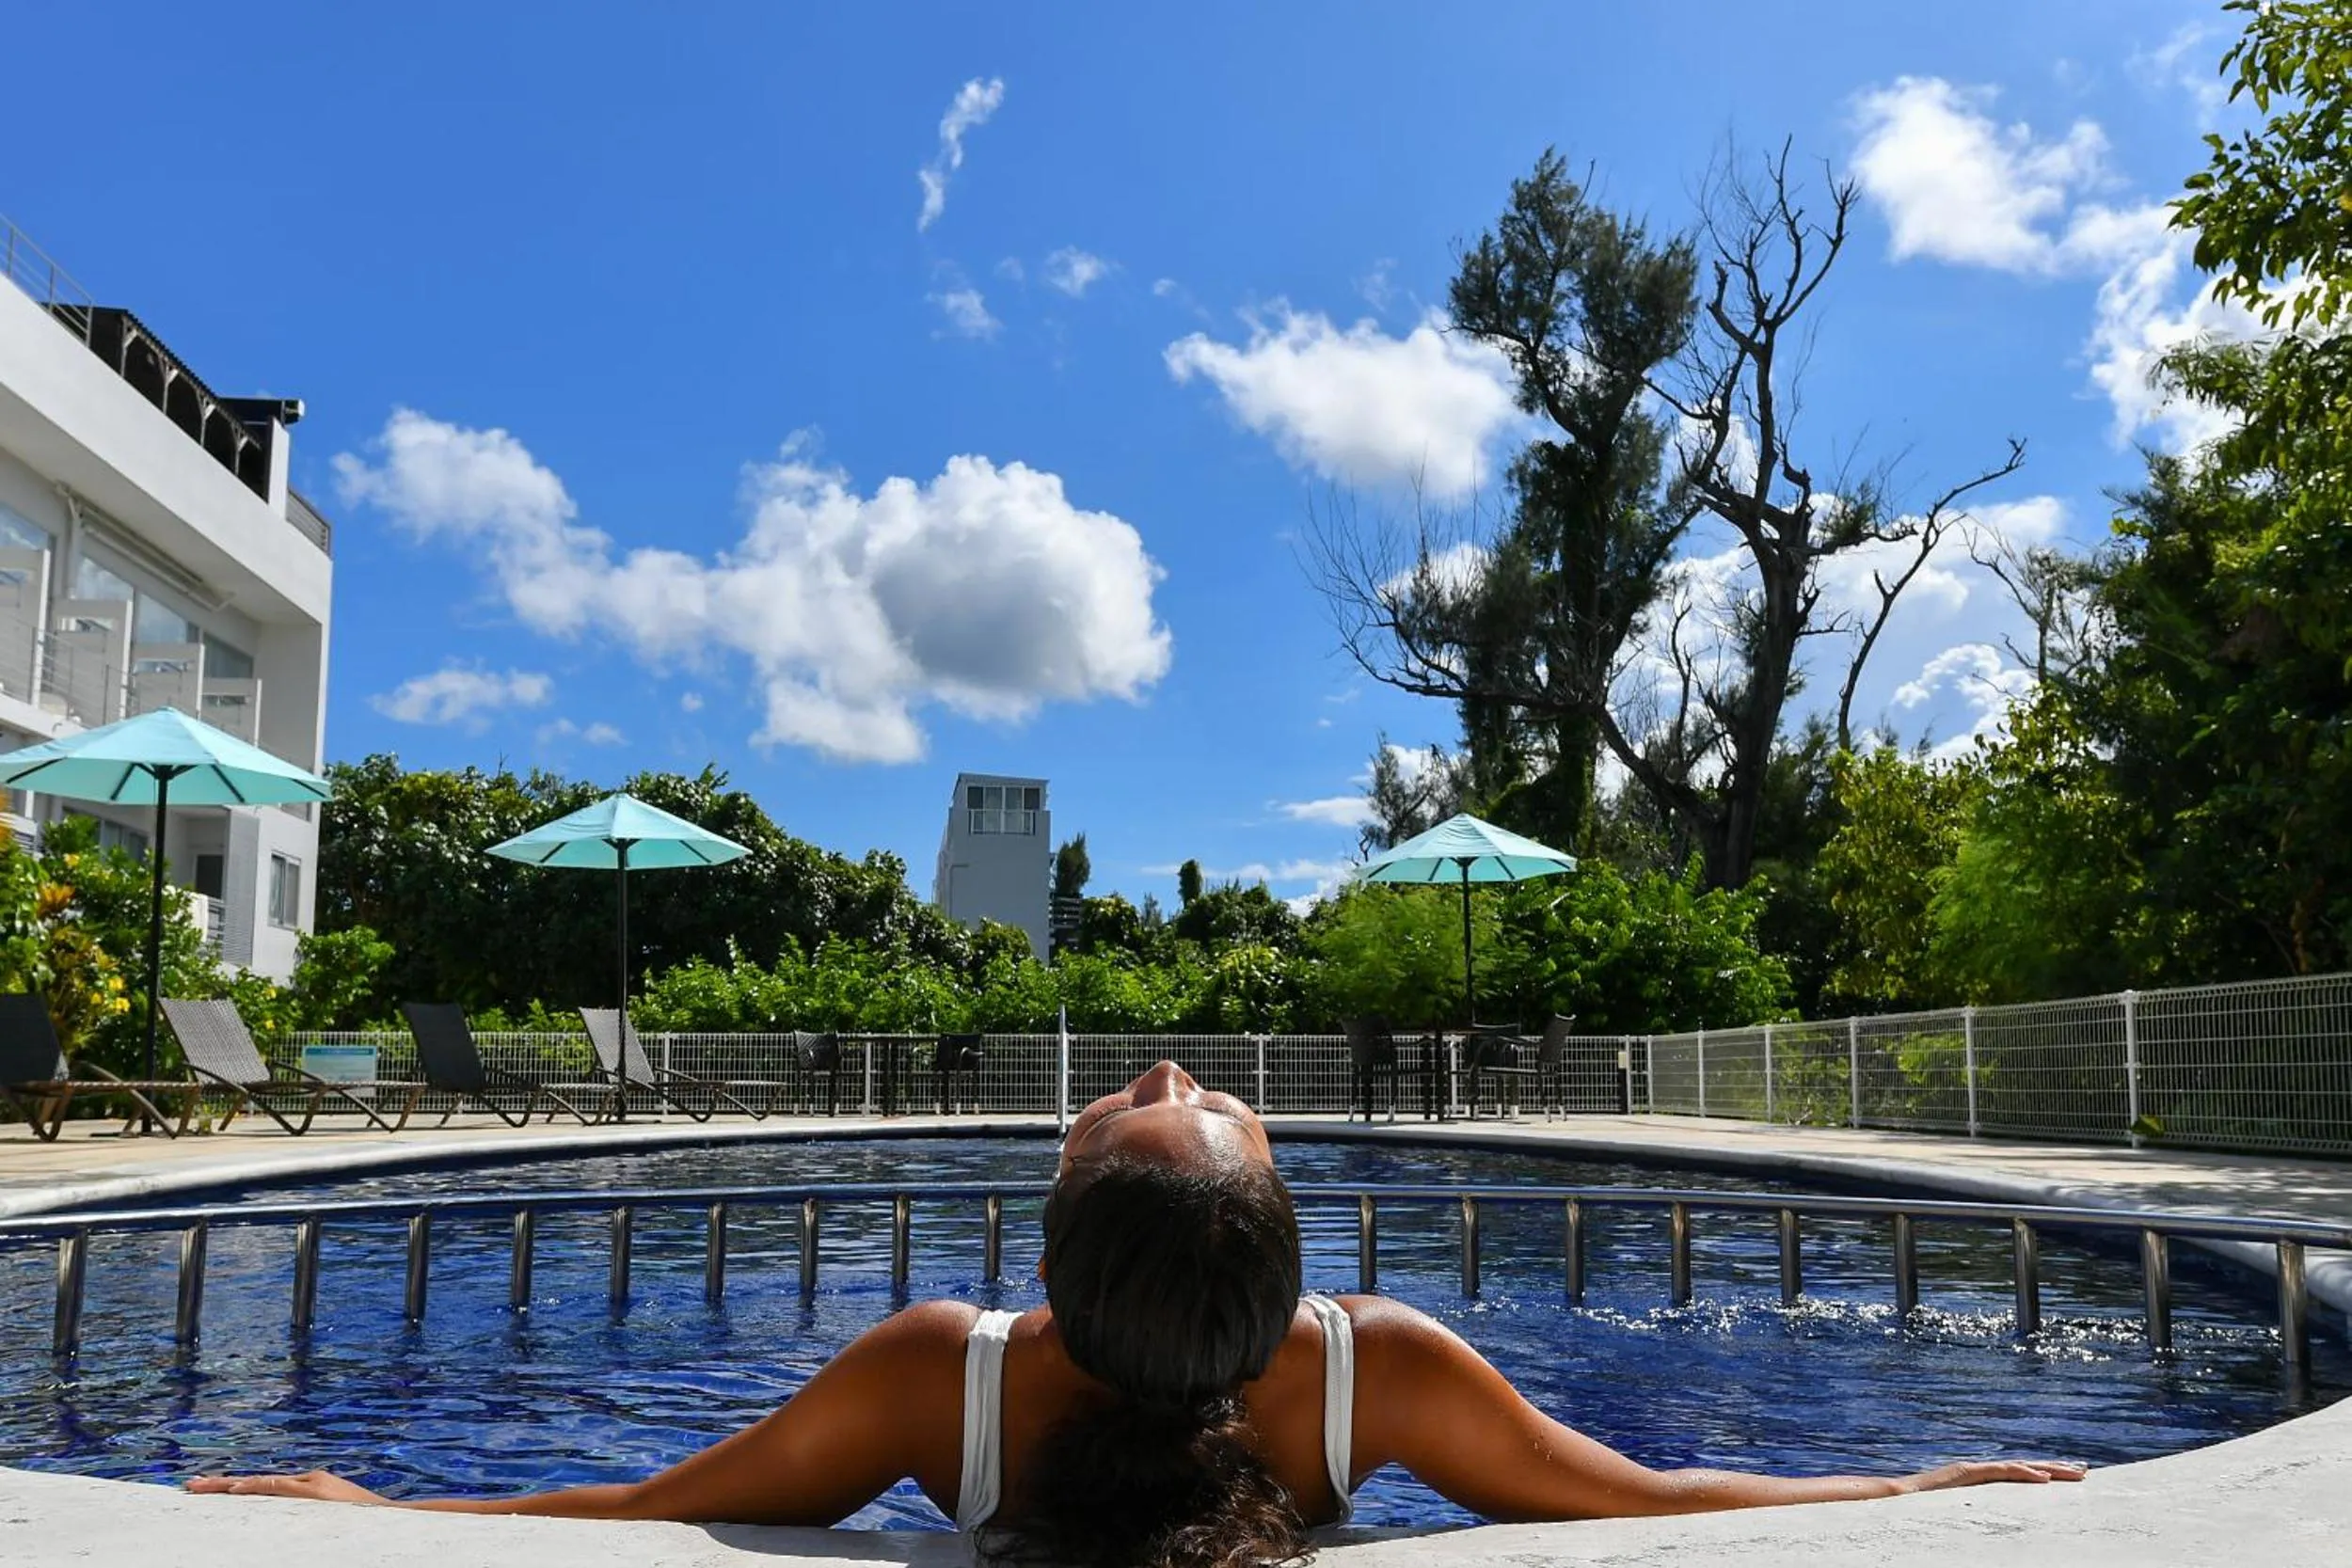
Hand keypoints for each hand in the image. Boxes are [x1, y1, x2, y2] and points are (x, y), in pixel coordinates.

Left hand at [186, 1470, 388, 1505]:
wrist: (390, 1517)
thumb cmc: (362, 1518)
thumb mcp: (330, 1509)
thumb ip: (308, 1505)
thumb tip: (284, 1510)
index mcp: (305, 1486)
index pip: (261, 1485)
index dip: (233, 1488)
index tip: (207, 1489)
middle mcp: (302, 1481)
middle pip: (252, 1482)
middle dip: (218, 1485)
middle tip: (188, 1485)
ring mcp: (306, 1487)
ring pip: (258, 1484)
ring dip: (226, 1486)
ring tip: (198, 1487)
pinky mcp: (311, 1493)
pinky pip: (276, 1489)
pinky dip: (254, 1488)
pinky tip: (233, 1489)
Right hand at [1900, 1460, 2086, 1493]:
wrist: (1894, 1500)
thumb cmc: (1922, 1510)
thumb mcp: (1960, 1511)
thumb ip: (1980, 1511)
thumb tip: (1999, 1526)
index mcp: (1982, 1480)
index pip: (2020, 1474)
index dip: (2046, 1473)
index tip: (2070, 1476)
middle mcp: (1982, 1471)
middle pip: (2026, 1468)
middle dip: (2057, 1468)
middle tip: (2085, 1471)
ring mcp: (1974, 1470)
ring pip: (2019, 1467)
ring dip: (2049, 1469)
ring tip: (2075, 1473)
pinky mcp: (1966, 1473)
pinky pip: (2000, 1473)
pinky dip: (2023, 1474)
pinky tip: (2044, 1479)